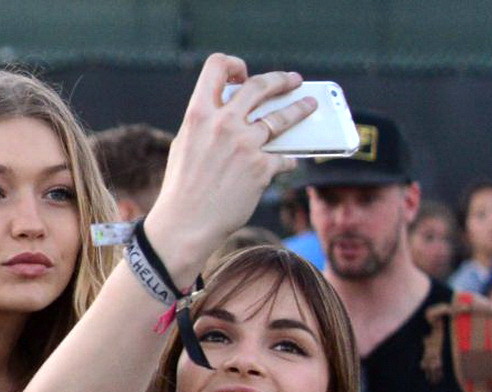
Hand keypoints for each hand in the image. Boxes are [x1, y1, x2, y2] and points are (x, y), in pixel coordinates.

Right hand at [146, 54, 315, 285]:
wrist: (184, 226)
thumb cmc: (182, 189)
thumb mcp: (185, 146)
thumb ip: (207, 124)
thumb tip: (234, 113)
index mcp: (198, 114)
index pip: (217, 67)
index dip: (234, 66)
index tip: (243, 77)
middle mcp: (223, 124)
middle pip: (261, 85)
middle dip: (282, 80)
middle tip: (293, 81)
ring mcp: (245, 144)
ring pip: (284, 116)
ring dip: (301, 108)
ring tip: (309, 106)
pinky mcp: (261, 167)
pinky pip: (284, 157)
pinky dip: (287, 160)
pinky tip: (287, 163)